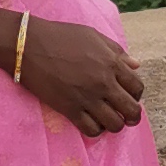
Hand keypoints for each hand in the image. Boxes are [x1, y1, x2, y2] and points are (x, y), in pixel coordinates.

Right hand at [17, 18, 144, 135]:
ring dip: (114, 124)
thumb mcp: (93, 36)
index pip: (137, 87)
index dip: (136, 94)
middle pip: (131, 110)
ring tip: (107, 118)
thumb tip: (136, 65)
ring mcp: (87, 98)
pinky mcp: (70, 109)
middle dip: (132, 115)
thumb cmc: (61, 36)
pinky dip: (96, 129)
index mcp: (111, 63)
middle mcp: (103, 83)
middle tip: (124, 114)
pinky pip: (92, 130)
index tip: (128, 95)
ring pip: (115, 125)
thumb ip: (116, 51)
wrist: (28, 45)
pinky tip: (91, 121)